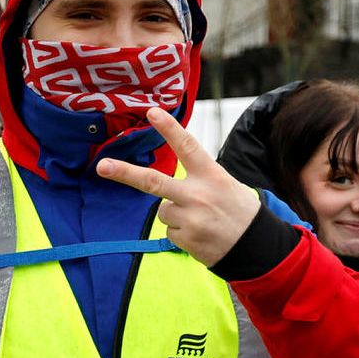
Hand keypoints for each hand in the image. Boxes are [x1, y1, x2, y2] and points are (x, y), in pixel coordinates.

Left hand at [95, 108, 259, 269]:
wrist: (256, 247)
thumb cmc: (238, 210)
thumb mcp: (225, 183)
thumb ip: (197, 177)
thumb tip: (164, 181)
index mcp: (211, 175)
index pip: (187, 146)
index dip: (169, 128)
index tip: (152, 111)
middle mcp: (198, 195)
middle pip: (153, 181)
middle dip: (124, 173)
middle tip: (102, 166)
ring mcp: (190, 218)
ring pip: (163, 210)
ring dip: (176, 215)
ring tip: (201, 220)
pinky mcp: (185, 239)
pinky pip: (169, 231)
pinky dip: (181, 232)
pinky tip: (201, 234)